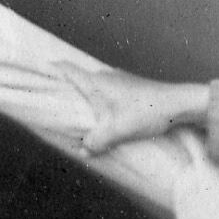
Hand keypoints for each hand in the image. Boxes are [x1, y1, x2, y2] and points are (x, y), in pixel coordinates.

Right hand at [62, 64, 206, 155]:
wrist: (181, 104)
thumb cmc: (147, 112)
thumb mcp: (117, 131)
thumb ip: (95, 142)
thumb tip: (84, 150)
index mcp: (96, 82)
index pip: (66, 69)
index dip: (50, 70)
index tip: (37, 73)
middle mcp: (106, 76)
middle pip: (78, 79)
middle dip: (66, 90)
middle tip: (56, 104)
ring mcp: (120, 80)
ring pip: (94, 86)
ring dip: (86, 98)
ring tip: (80, 116)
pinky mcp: (132, 87)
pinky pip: (108, 92)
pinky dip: (101, 101)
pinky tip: (106, 118)